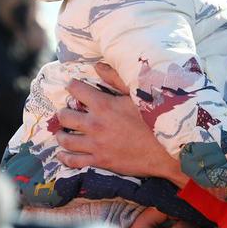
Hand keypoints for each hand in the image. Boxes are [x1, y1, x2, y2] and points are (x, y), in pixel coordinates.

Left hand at [54, 63, 185, 185]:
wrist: (165, 151)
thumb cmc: (153, 121)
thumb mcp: (136, 95)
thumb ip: (115, 79)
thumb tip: (98, 66)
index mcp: (104, 105)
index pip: (77, 90)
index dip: (72, 86)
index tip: (72, 86)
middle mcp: (95, 124)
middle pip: (65, 116)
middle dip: (63, 112)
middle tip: (67, 112)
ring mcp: (95, 145)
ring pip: (66, 139)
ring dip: (61, 134)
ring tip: (63, 132)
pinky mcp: (99, 161)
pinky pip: (73, 161)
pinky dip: (64, 157)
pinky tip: (62, 153)